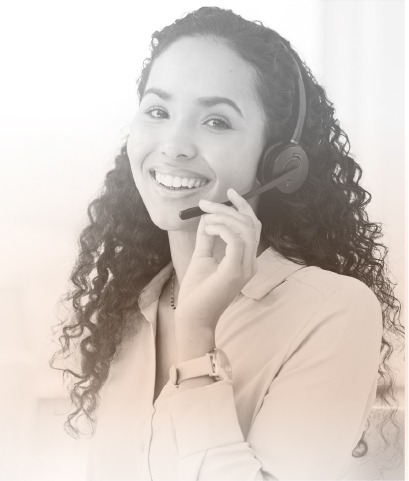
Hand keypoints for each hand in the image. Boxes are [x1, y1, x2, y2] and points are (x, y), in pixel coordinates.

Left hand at [175, 188, 261, 359]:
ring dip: (224, 217)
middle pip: (250, 225)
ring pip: (245, 230)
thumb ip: (207, 237)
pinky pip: (236, 240)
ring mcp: (245, 268)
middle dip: (229, 208)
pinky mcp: (235, 272)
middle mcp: (250, 263)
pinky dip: (222, 228)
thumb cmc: (198, 290)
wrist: (193, 316)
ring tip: (206, 217)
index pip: (252, 227)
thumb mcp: (203, 256)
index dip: (243, 207)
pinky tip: (209, 228)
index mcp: (246, 260)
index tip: (230, 193)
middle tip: (206, 204)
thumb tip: (208, 217)